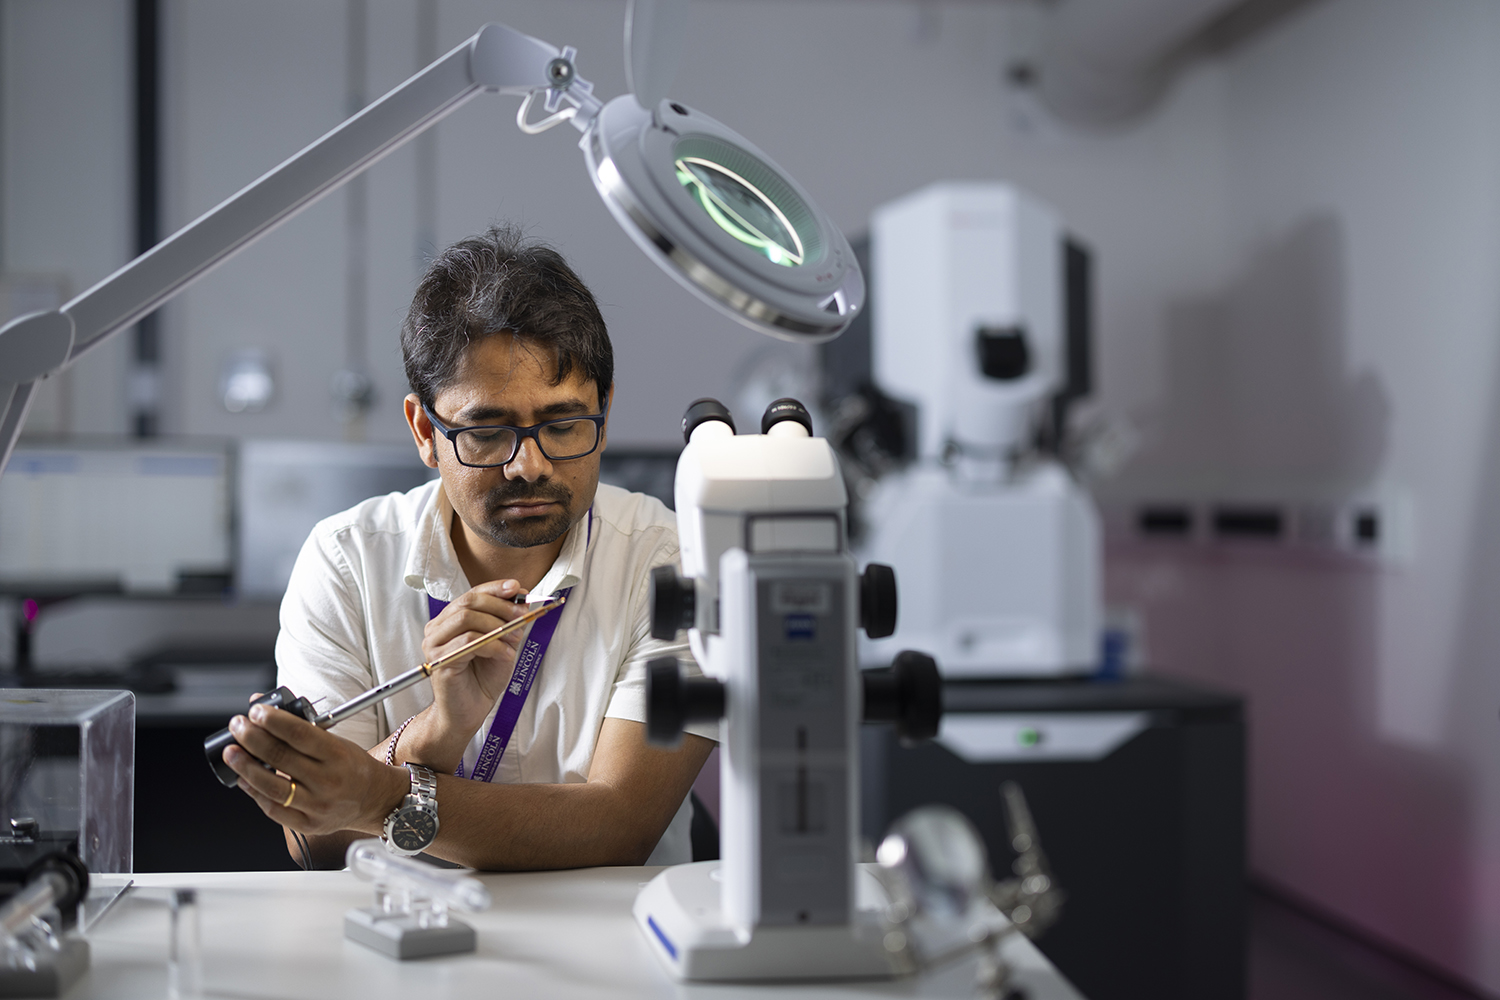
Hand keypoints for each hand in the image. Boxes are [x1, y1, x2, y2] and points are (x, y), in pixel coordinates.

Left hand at [223, 703, 406, 836]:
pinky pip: (274, 810)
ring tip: (231, 752)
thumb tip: (261, 705)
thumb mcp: (335, 740)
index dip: (273, 721)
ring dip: (246, 767)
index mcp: (338, 755)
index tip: (255, 711)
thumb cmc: (351, 766)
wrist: (374, 799)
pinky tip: (243, 779)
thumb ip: (299, 726)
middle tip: (237, 726)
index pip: (300, 734)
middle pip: (281, 758)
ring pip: (273, 787)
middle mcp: (328, 780)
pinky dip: (255, 793)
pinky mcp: (308, 824)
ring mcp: (318, 805)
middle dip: (252, 739)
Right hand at [421, 579, 531, 735]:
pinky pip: (469, 643)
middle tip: (522, 614)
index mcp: (450, 620)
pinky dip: (494, 646)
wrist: (469, 712)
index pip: (472, 594)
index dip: (496, 588)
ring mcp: (435, 645)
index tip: (518, 588)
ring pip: (467, 619)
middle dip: (500, 605)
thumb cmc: (482, 679)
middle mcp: (437, 629)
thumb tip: (522, 599)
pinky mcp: (440, 662)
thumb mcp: (501, 643)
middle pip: (468, 602)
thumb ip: (507, 622)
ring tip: (515, 640)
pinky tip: (507, 654)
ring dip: (497, 626)